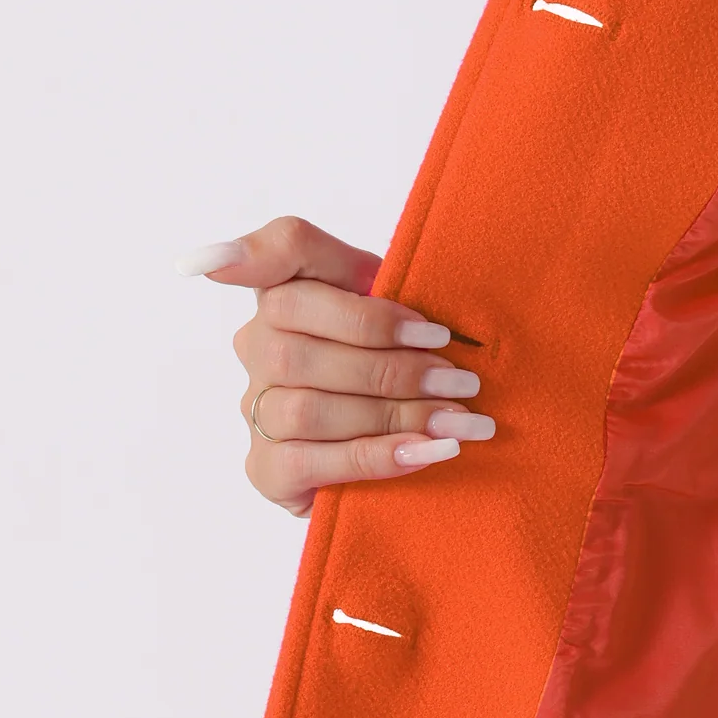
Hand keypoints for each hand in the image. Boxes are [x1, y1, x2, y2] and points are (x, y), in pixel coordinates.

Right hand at [176, 216, 494, 516]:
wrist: (389, 462)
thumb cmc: (398, 379)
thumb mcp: (402, 320)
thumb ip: (391, 288)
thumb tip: (394, 273)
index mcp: (291, 291)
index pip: (290, 247)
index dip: (325, 265)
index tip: (400, 300)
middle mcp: (259, 345)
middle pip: (299, 347)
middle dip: (394, 368)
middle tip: (460, 383)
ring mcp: (256, 409)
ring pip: (307, 409)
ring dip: (394, 415)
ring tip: (457, 420)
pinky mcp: (266, 469)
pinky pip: (311, 461)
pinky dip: (376, 456)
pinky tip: (427, 452)